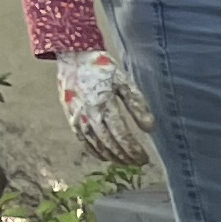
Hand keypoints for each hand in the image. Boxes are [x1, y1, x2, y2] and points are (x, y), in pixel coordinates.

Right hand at [56, 48, 149, 166]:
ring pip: (96, 144)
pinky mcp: (70, 117)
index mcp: (104, 104)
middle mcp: (89, 114)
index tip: (144, 158)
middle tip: (138, 164)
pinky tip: (105, 157)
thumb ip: (137, 105)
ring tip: (125, 162)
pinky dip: (94, 151)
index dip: (133, 150)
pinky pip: (82, 140)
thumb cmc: (102, 68)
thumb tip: (150, 128)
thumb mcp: (124, 82)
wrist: (74, 57)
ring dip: (111, 157)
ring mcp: (78, 117)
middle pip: (109, 143)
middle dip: (125, 156)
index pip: (121, 135)